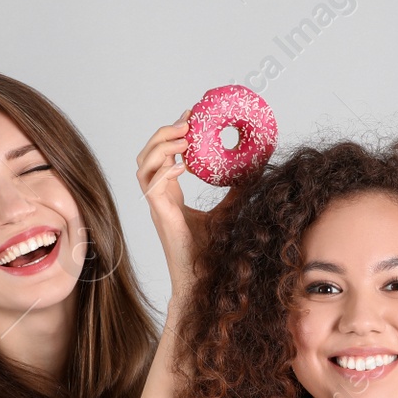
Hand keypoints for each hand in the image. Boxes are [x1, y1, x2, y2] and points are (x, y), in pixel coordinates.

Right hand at [136, 112, 242, 298]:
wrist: (201, 280)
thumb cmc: (208, 253)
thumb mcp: (226, 212)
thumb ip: (235, 191)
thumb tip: (254, 170)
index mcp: (169, 194)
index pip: (163, 156)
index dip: (172, 134)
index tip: (190, 116)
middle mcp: (158, 197)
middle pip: (146, 155)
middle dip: (163, 134)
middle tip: (187, 121)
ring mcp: (156, 207)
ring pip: (143, 167)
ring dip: (161, 148)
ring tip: (184, 137)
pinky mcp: (160, 217)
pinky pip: (152, 188)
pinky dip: (164, 173)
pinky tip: (182, 167)